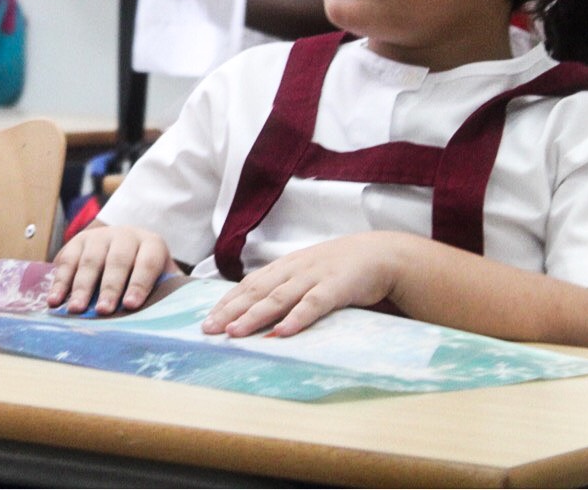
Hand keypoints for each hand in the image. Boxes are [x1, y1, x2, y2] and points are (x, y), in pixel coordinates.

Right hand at [47, 223, 178, 314]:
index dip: (140, 283)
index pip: (147, 262)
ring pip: (90, 261)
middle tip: (103, 310)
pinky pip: (67, 261)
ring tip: (76, 309)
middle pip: (117, 261)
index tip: (131, 305)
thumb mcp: (163, 277)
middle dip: (109, 287)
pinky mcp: (77, 241)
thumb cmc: (145, 272)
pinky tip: (55, 300)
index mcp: (151, 244)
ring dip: (81, 286)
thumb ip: (172, 293)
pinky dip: (60, 282)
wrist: (122, 244)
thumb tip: (186, 318)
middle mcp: (125, 236)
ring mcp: (99, 237)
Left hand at [201, 232, 404, 337]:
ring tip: (234, 332)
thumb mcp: (306, 273)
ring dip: (254, 316)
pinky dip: (296, 319)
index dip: (227, 302)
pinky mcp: (336, 287)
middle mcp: (293, 270)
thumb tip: (255, 310)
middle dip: (230, 311)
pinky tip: (281, 333)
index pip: (248, 285)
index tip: (207, 319)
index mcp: (283, 267)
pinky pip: (313, 305)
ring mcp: (313, 277)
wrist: (380, 254)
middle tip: (208, 329)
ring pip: (278, 298)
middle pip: (255, 291)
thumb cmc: (338, 268)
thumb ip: (284, 288)